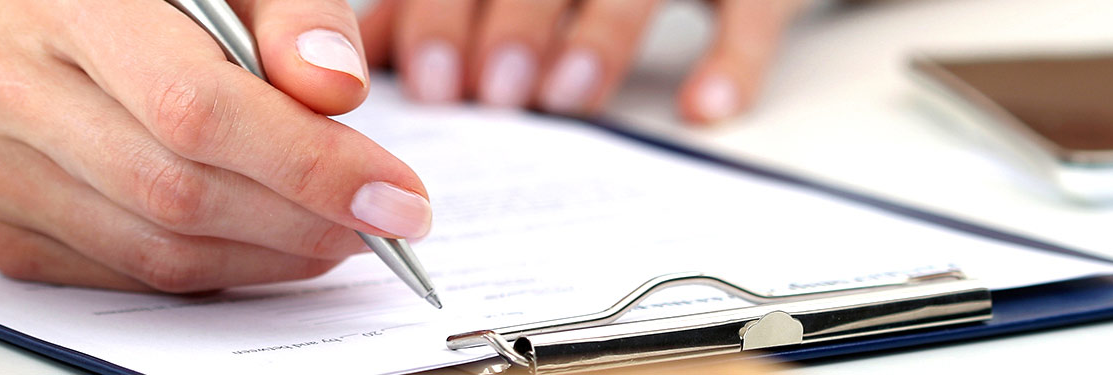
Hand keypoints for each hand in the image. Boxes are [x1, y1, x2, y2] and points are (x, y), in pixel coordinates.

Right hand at [0, 0, 432, 292]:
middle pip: (178, 190)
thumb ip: (294, 15)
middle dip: (303, 218)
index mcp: (63, 0)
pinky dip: (219, 270)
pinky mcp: (1, 231)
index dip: (307, 163)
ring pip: (157, 249)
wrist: (30, 25)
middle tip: (381, 221)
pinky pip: (131, 275)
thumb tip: (336, 91)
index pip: (195, 107)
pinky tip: (269, 241)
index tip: (394, 195)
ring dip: (270, 255)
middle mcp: (1, 83)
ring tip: (337, 231)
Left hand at [358, 0, 808, 124]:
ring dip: (603, 35)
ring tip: (566, 96)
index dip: (442, 14)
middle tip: (496, 94)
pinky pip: (753, 9)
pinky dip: (736, 60)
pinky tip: (703, 106)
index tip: (431, 85)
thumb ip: (434, 2)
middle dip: (514, 22)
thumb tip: (359, 57)